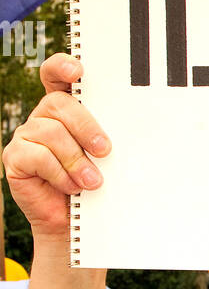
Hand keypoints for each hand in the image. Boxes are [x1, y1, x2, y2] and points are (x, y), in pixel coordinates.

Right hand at [1, 54, 110, 241]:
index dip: (62, 66)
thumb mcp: (102, 158)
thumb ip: (102, 138)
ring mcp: (26, 136)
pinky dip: (60, 173)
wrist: (73, 222)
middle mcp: (43, 117)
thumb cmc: (92, 184)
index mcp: (65, 109)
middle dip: (86, 127)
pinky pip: (38, 156)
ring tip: (92, 181)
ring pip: (51, 133)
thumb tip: (114, 137)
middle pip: (59, 103)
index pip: (56, 75)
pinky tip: (71, 186)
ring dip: (76, 159)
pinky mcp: (14, 158)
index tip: (78, 70)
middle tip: (105, 151)